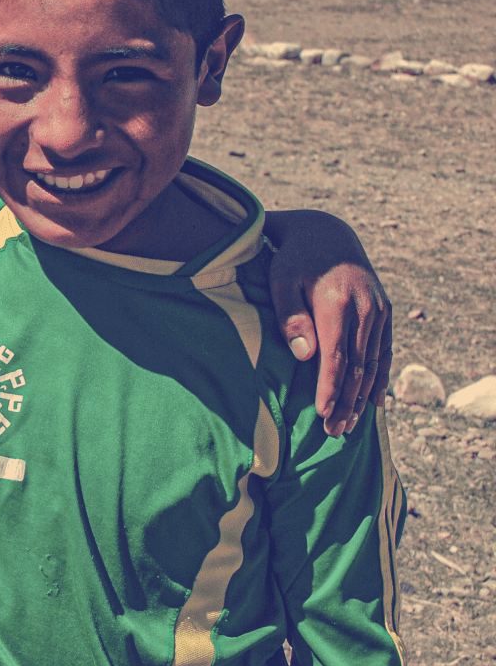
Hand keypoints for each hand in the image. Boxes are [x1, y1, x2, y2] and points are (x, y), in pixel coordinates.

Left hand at [265, 209, 390, 435]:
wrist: (327, 233)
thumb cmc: (294, 260)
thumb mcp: (282, 281)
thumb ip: (292, 319)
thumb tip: (306, 357)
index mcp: (337, 303)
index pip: (336, 357)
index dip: (330, 388)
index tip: (322, 414)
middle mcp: (366, 309)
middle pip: (357, 366)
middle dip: (346, 402)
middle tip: (335, 432)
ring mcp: (379, 310)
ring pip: (373, 362)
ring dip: (363, 396)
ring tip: (351, 425)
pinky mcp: (384, 311)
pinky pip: (384, 351)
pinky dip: (381, 377)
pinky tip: (376, 402)